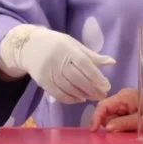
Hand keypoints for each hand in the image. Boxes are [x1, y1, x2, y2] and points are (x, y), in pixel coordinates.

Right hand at [0, 25, 114, 102]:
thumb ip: (92, 56)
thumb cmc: (57, 44)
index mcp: (67, 49)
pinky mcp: (43, 82)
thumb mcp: (74, 45)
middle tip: (103, 95)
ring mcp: (49, 72)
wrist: (30, 46)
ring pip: (68, 88)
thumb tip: (112, 62)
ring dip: (83, 95)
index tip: (106, 84)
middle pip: (77, 78)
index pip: (84, 64)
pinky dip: (71, 99)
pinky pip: (58, 94)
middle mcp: (57, 60)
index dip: (96, 76)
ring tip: (94, 97)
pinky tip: (80, 99)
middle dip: (92, 88)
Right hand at [90, 87, 142, 131]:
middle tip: (113, 137)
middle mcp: (123, 98)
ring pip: (112, 116)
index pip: (103, 105)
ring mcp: (126, 103)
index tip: (94, 131)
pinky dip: (120, 126)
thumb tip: (107, 128)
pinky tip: (127, 132)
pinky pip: (119, 118)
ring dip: (114, 126)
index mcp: (125, 97)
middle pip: (106, 112)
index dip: (96, 118)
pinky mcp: (130, 109)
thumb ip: (124, 124)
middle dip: (107, 125)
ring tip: (125, 134)